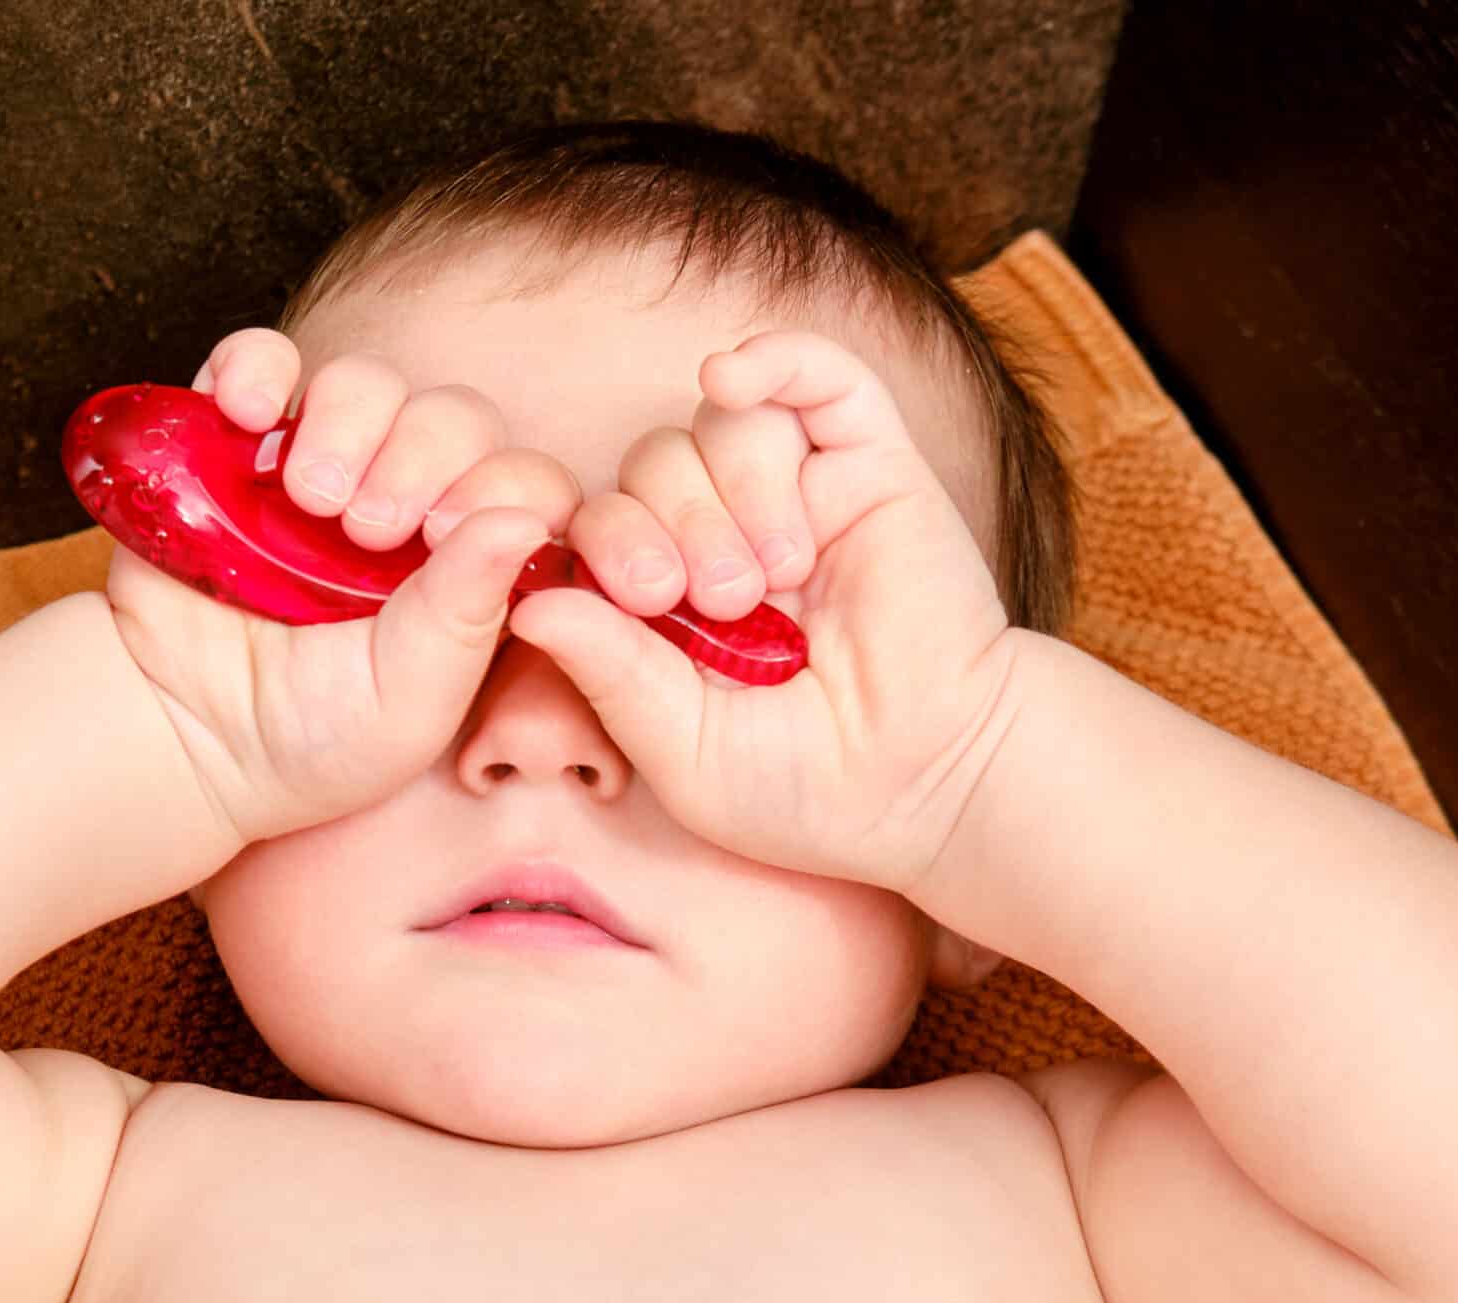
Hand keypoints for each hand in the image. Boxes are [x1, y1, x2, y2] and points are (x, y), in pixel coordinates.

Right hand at [108, 328, 582, 845]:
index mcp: (466, 561)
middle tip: (368, 529)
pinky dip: (256, 367)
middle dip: (423, 456)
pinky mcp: (235, 440)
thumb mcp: (408, 701)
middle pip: (454, 417)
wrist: (181, 736)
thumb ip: (467, 614)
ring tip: (307, 496)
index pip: (525, 482)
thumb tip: (523, 518)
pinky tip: (249, 412)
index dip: (502, 486)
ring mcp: (320, 464)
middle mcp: (405, 501)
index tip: (443, 537)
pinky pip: (259, 361)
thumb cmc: (313, 736)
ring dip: (347, 421)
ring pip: (365, 383)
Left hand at [506, 329, 1026, 894]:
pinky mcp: (872, 465)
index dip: (603, 544)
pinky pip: (816, 373)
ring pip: (722, 425)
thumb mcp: (681, 747)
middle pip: (652, 464)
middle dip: (670, 524)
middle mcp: (726, 535)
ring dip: (735, 490)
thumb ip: (608, 674)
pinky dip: (773, 358)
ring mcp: (799, 496)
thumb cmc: (805, 788)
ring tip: (781, 575)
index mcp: (670, 602)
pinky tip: (736, 379)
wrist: (931, 783)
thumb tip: (526, 601)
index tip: (647, 601)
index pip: (600, 526)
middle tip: (723, 601)